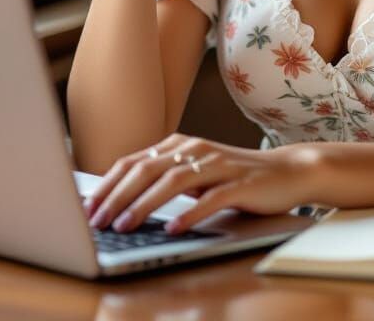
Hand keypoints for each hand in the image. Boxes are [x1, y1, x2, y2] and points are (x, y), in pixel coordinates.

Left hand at [82, 133, 320, 235]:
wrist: (287, 172)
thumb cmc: (235, 177)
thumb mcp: (195, 174)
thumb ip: (165, 179)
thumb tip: (119, 201)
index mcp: (181, 145)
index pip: (134, 162)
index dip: (107, 185)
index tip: (87, 208)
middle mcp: (196, 149)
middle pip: (147, 169)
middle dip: (117, 196)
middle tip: (96, 221)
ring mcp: (218, 165)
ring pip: (173, 180)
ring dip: (145, 204)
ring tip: (125, 226)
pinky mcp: (240, 184)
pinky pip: (211, 198)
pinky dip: (189, 213)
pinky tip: (173, 228)